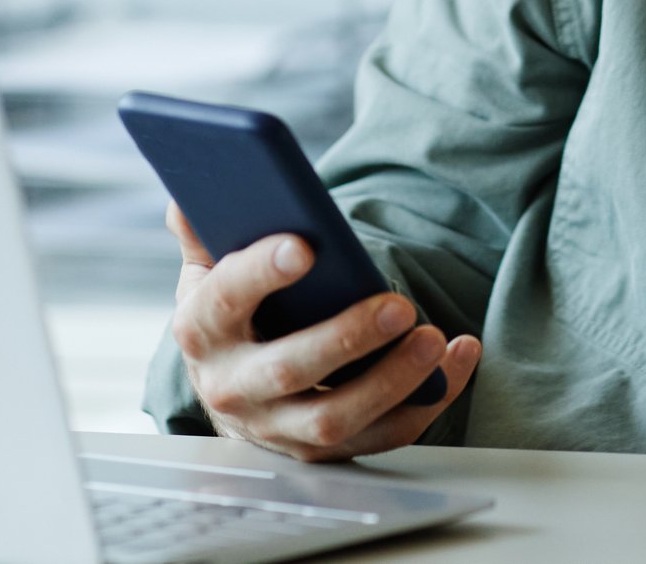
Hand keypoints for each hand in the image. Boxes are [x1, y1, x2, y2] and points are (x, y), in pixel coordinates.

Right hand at [165, 203, 481, 462]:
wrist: (233, 389)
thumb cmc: (231, 316)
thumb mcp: (207, 272)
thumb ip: (203, 231)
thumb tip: (188, 195)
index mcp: (202, 331)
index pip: (226, 300)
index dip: (261, 272)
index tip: (305, 245)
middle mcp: (233, 388)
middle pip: (289, 369)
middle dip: (346, 338)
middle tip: (398, 304)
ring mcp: (278, 428)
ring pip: (336, 418)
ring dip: (392, 380)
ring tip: (434, 338)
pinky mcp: (324, 451)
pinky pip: (382, 434)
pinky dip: (427, 400)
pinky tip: (457, 358)